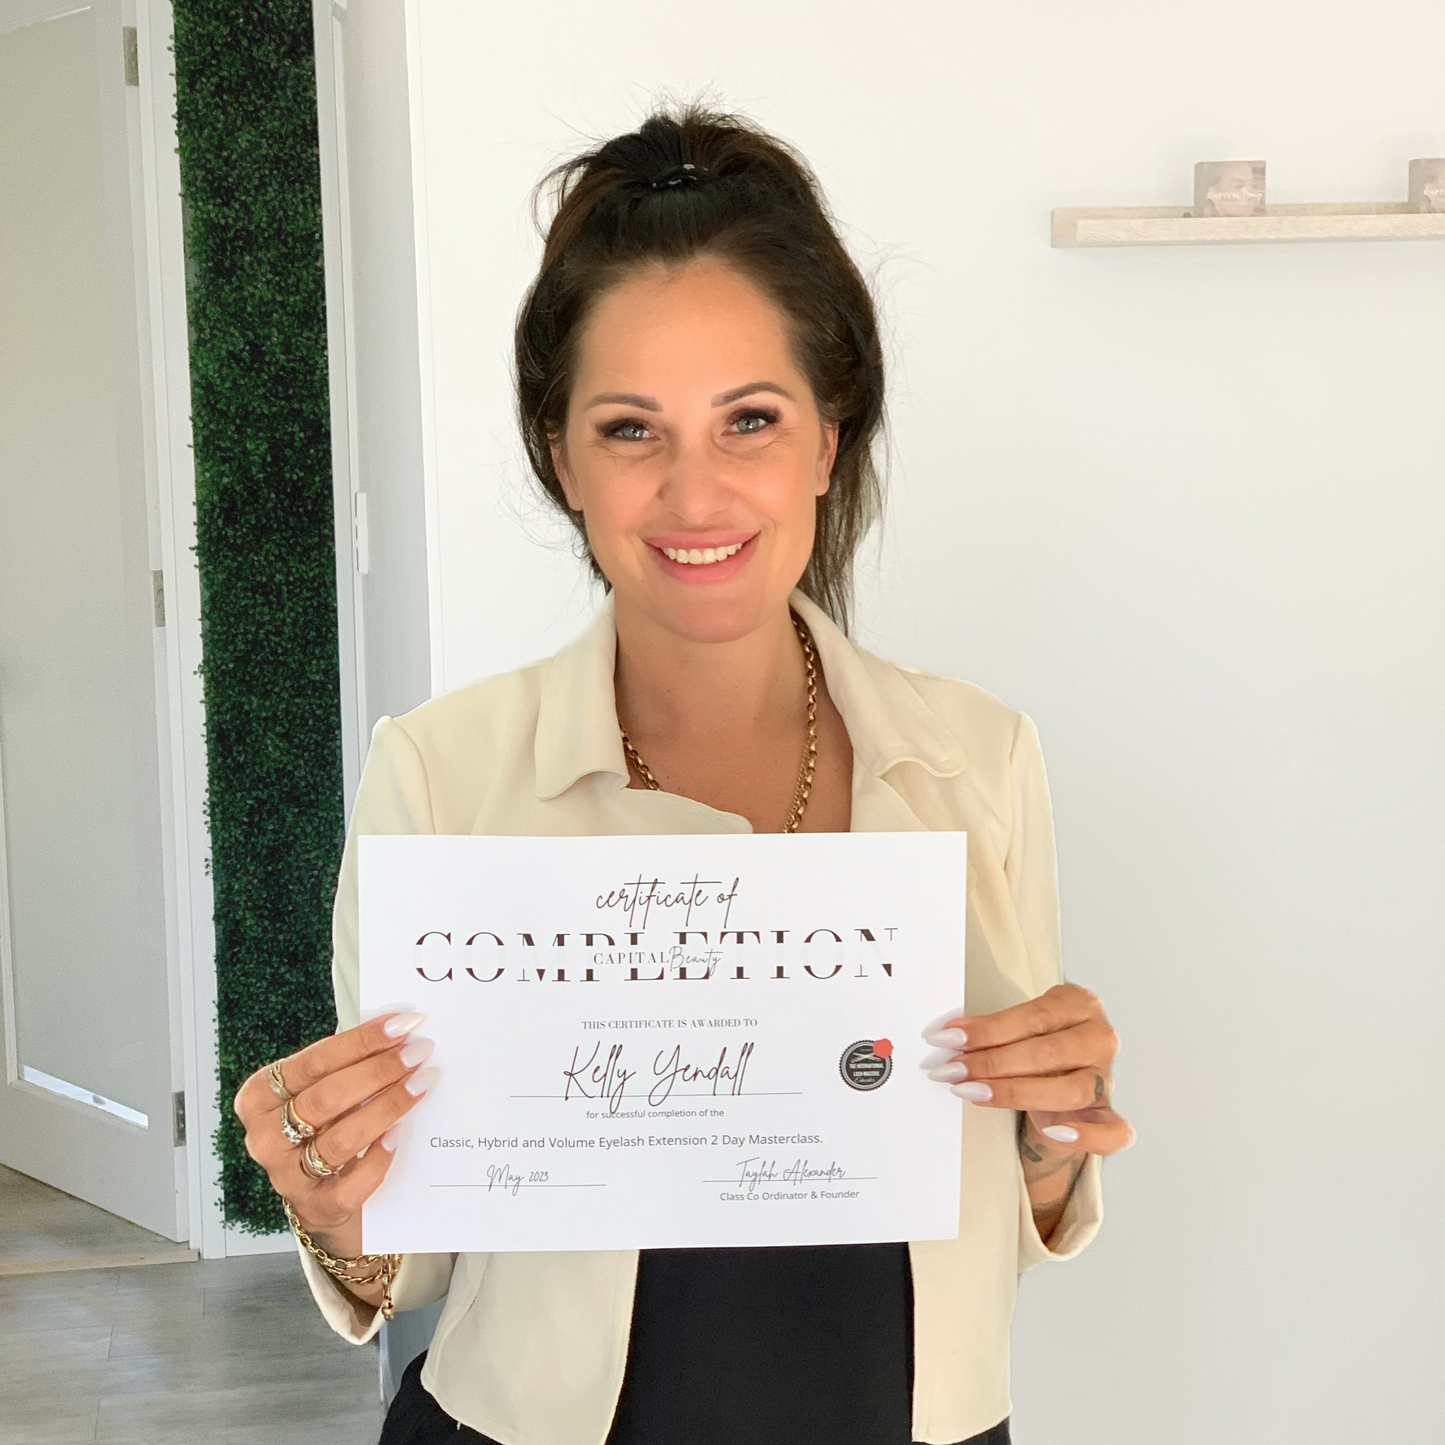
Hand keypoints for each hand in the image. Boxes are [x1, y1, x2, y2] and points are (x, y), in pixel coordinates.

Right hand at [233, 1013, 436, 1261]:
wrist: (320, 1193)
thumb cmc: (323, 1125)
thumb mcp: (321, 1091)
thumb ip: (347, 1065)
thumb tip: (400, 1032)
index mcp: (260, 1095)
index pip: (314, 1061)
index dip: (362, 1040)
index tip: (404, 1024)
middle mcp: (266, 1136)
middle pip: (327, 1098)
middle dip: (380, 1070)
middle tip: (419, 1052)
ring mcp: (287, 1176)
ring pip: (342, 1138)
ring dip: (389, 1106)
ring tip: (422, 1083)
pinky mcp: (317, 1206)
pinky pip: (354, 1183)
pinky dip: (380, 1157)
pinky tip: (401, 1134)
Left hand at [923, 982, 1133, 1153]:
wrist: (1060, 1072)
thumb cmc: (1035, 1044)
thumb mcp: (1018, 1028)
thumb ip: (993, 1031)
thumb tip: (946, 1039)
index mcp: (1080, 1004)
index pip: (1034, 1017)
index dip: (988, 1030)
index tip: (948, 1040)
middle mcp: (1101, 1038)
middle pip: (1048, 1053)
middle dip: (993, 1062)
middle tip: (953, 1070)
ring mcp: (1107, 1077)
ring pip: (1071, 1090)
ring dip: (1015, 1093)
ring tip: (974, 1092)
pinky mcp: (1108, 1113)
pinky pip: (1114, 1130)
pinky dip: (1088, 1136)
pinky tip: (1054, 1133)